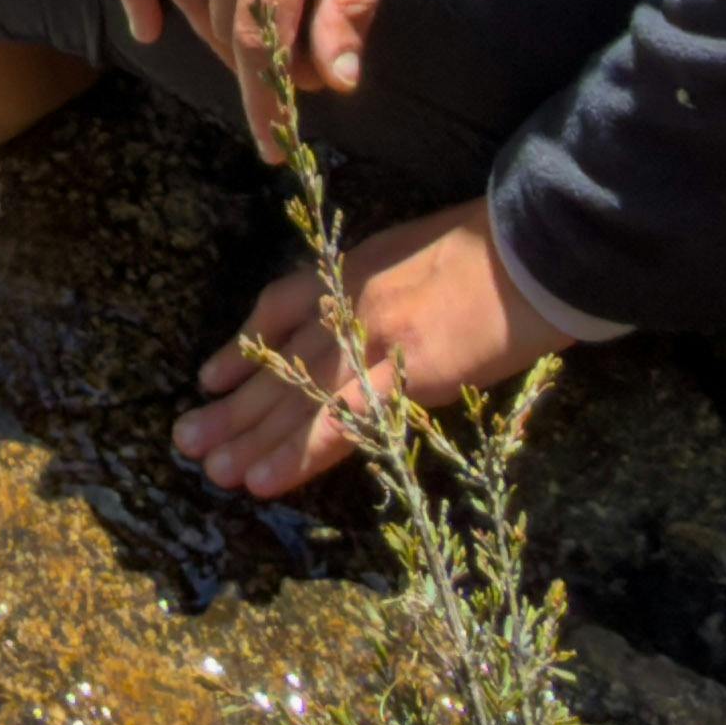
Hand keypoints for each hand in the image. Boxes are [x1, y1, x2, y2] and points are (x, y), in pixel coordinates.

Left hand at [179, 202, 542, 501]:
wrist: (539, 244)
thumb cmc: (499, 248)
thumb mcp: (421, 251)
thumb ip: (386, 285)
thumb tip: (368, 321)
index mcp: (355, 268)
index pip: (281, 309)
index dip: (241, 345)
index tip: (209, 375)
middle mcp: (349, 302)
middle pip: (278, 362)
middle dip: (231, 405)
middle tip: (186, 440)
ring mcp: (374, 338)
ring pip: (296, 397)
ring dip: (250, 438)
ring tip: (209, 469)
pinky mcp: (405, 374)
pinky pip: (339, 423)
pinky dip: (299, 453)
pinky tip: (264, 480)